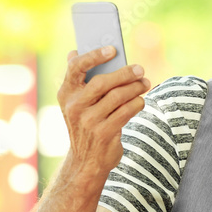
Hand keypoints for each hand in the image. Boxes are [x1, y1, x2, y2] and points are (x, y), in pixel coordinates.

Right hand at [56, 46, 150, 177]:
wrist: (86, 162)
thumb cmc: (86, 124)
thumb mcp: (78, 103)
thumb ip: (80, 80)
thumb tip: (74, 51)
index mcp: (66, 93)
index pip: (76, 67)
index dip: (94, 55)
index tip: (113, 49)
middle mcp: (74, 106)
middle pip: (103, 82)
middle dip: (125, 73)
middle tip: (140, 69)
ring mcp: (88, 121)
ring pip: (118, 96)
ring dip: (136, 88)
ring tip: (145, 83)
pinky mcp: (103, 133)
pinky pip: (126, 112)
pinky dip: (137, 104)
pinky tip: (140, 101)